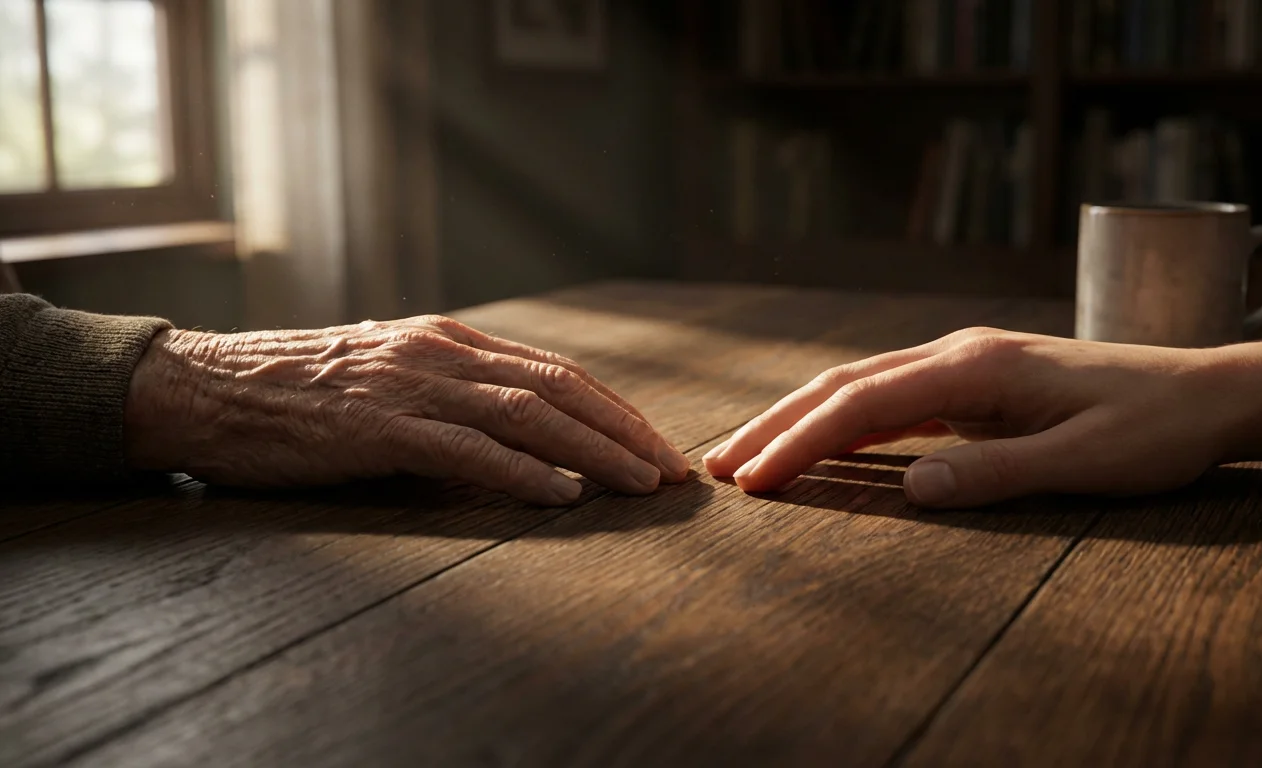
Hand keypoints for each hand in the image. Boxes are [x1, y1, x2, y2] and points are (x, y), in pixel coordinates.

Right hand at [123, 314, 688, 504]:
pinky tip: (561, 493)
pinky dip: (520, 471)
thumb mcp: (388, 378)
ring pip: (526, 413)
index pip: (555, 372)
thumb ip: (451, 398)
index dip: (614, 410)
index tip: (656, 445)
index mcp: (449, 341)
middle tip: (672, 471)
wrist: (208, 389)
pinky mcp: (378, 426)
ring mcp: (411, 385)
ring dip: (592, 450)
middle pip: (558, 387)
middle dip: (624, 430)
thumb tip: (518, 444)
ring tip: (639, 483)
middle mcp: (441, 353)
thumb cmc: (299, 394)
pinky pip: (466, 447)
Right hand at [702, 327, 1260, 507]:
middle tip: (716, 466)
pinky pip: (889, 398)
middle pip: (842, 383)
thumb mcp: (1084, 462)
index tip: (753, 480)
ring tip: (748, 455)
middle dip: (776, 424)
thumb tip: (913, 491)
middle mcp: (958, 354)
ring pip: (859, 385)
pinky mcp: (974, 382)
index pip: (862, 403)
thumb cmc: (1153, 429)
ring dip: (799, 418)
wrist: (1208, 393)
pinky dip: (841, 421)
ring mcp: (964, 363)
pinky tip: (820, 444)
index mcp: (975, 367)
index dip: (800, 442)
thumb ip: (996, 474)